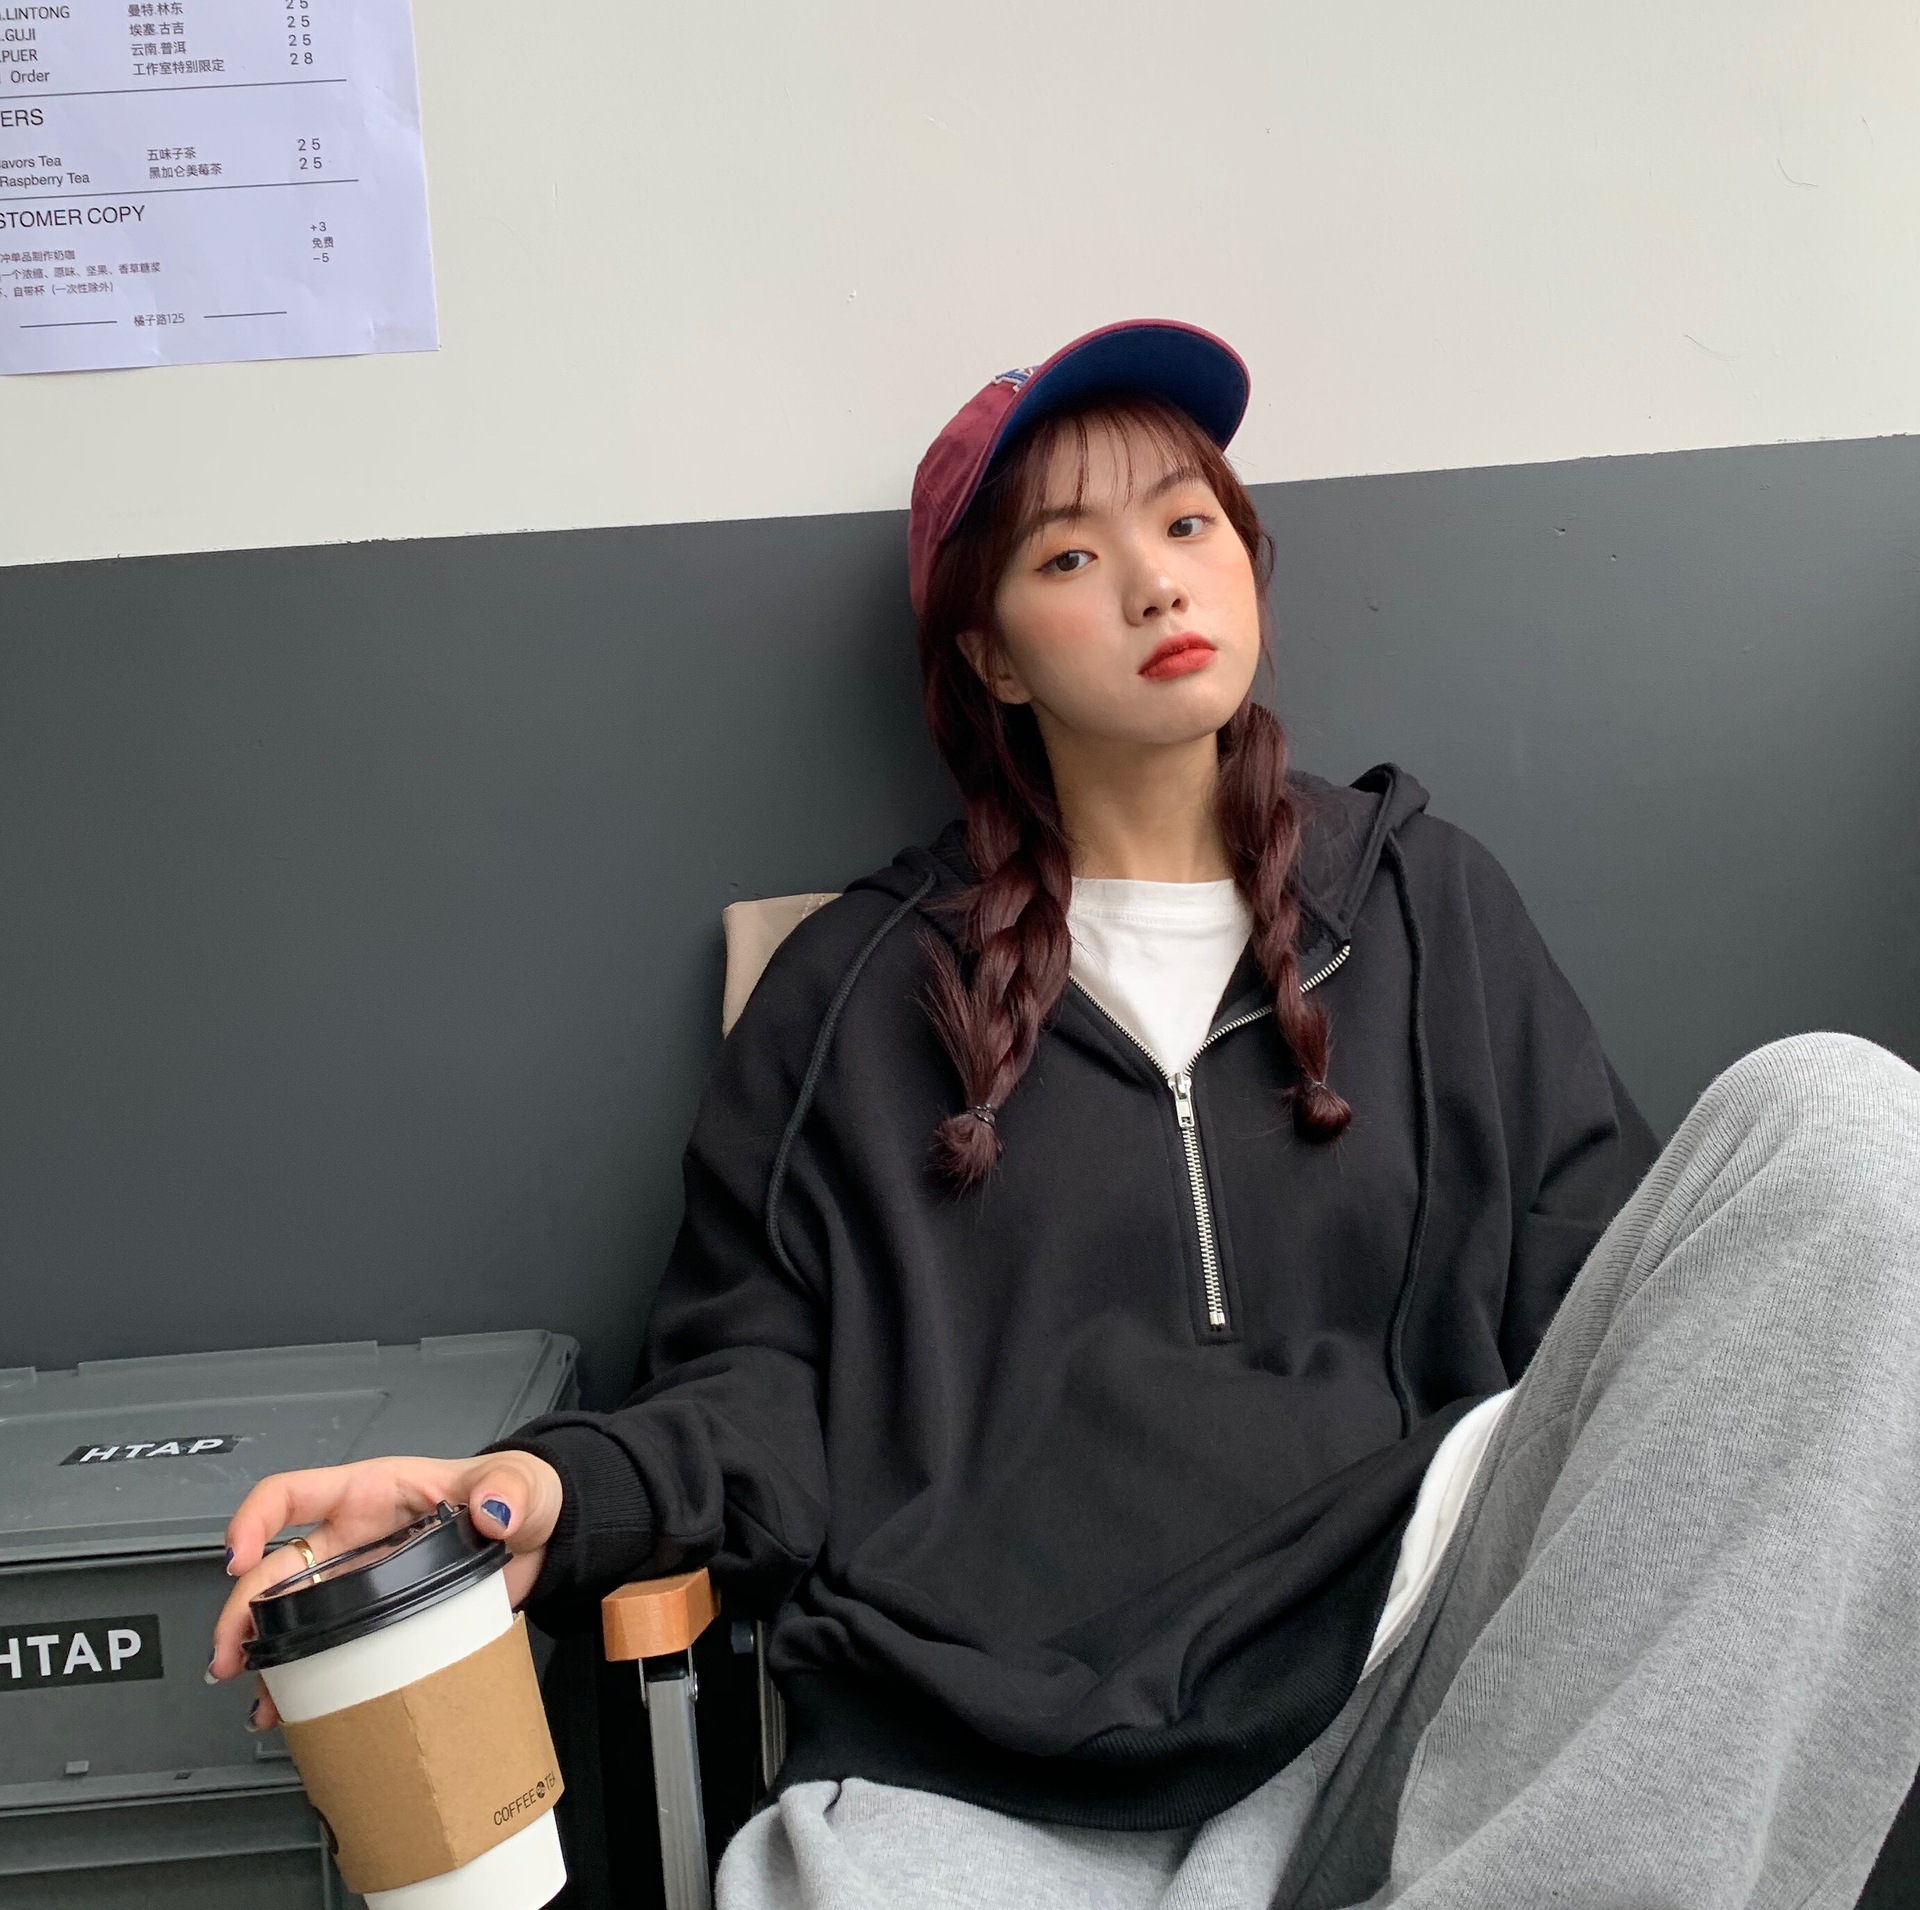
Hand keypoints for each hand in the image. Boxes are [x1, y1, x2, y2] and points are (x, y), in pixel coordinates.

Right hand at [208, 1450, 562, 1729]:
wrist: (541, 1540)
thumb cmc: (519, 1497)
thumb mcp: (517, 1485)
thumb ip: (507, 1490)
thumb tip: (493, 1508)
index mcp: (373, 1493)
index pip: (293, 1493)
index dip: (254, 1518)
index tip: (237, 1557)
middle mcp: (355, 1537)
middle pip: (276, 1567)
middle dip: (240, 1608)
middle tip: (231, 1651)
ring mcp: (361, 1581)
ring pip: (290, 1613)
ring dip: (261, 1649)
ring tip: (253, 1692)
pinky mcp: (378, 1619)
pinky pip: (326, 1647)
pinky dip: (302, 1677)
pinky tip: (290, 1705)